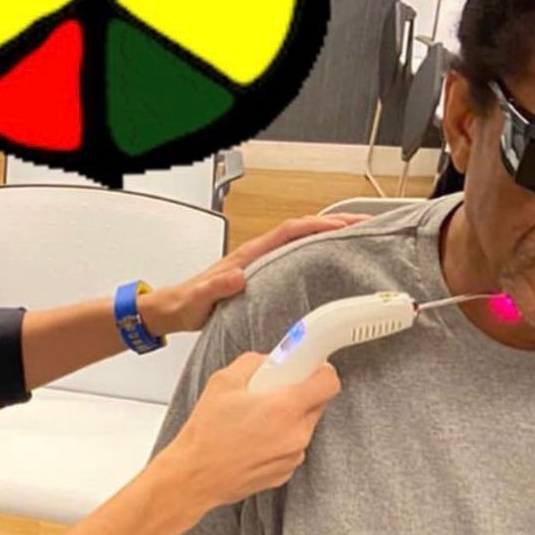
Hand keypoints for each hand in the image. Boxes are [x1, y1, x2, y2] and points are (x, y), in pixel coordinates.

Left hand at [140, 214, 368, 337]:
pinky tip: (329, 262)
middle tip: (362, 225)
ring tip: (356, 238)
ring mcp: (260, 264)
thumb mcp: (198, 299)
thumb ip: (214, 287)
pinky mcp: (261, 276)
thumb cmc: (186, 305)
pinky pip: (294, 257)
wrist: (172, 310)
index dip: (315, 225)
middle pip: (301, 231)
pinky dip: (315, 253)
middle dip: (332, 224)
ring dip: (327, 236)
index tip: (341, 225)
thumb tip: (237, 275)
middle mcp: (256, 255)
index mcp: (248, 256)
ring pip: (300, 242)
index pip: (288, 232)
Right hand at [162, 353, 339, 512]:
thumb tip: (270, 360)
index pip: (329, 382)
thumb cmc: (206, 434)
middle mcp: (296, 434)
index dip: (320, 371)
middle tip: (270, 394)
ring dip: (287, 419)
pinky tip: (253, 441)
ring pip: (303, 427)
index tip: (308, 369)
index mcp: (285, 408)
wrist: (195, 477)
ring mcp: (293, 456)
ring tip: (254, 422)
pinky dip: (279, 441)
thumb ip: (254, 363)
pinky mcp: (286, 472)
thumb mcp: (223, 381)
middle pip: (316, 404)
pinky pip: (292, 448)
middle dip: (298, 394)